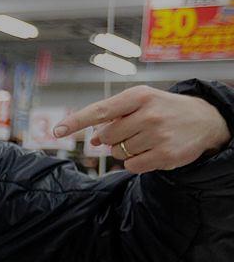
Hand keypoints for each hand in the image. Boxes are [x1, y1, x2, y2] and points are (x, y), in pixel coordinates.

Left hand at [54, 85, 230, 173]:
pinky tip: (152, 151)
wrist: (205, 120)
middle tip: (132, 131)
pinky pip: (132, 166)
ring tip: (147, 138)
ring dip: (126, 150)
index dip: (76, 122)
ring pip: (118, 152)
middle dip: (112, 138)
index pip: (100, 111)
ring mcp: (158, 135)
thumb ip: (113, 117)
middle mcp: (148, 114)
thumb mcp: (141, 103)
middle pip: (106, 136)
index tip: (57, 131)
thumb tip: (91, 138)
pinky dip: (136, 162)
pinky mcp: (166, 155)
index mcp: (138, 96)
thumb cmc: (163, 109)